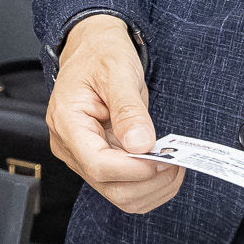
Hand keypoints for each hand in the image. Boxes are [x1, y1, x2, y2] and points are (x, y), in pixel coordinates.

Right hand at [46, 14, 179, 213]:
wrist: (91, 48)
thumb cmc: (101, 54)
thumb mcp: (118, 72)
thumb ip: (129, 110)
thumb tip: (141, 144)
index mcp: (67, 122)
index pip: (98, 164)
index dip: (134, 169)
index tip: (164, 158)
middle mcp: (70, 146)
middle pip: (110, 187)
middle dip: (149, 181)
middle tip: (176, 160)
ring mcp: (82, 156)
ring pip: (120, 195)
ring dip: (153, 188)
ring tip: (173, 163)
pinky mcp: (99, 160)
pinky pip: (124, 187)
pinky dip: (150, 185)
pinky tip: (163, 166)